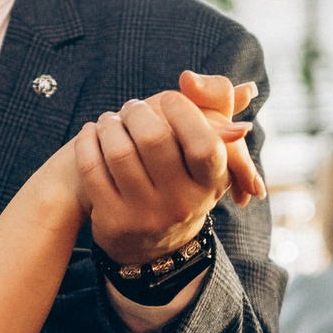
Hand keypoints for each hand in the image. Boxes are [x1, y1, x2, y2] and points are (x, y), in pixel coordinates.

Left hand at [77, 73, 259, 265]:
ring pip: (119, 152)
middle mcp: (182, 204)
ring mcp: (147, 215)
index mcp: (210, 183)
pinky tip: (91, 133)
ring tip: (109, 119)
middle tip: (133, 107)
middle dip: (138, 112)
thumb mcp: (205, 159)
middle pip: (154, 139)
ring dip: (109, 124)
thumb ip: (219, 119)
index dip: (182, 111)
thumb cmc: (180, 182)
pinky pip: (92, 169)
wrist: (149, 244)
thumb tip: (245, 89)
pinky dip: (87, 142)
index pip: (204, 144)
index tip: (168, 98)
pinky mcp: (114, 221)